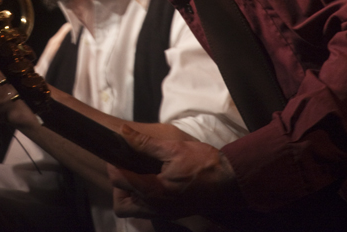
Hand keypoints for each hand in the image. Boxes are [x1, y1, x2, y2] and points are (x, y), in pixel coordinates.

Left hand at [107, 126, 244, 219]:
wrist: (231, 181)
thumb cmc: (205, 164)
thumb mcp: (174, 147)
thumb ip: (145, 143)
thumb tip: (123, 133)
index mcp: (153, 190)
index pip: (119, 180)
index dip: (114, 164)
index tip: (116, 152)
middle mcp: (155, 206)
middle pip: (121, 204)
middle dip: (118, 185)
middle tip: (126, 166)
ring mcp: (164, 212)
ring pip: (134, 210)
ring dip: (129, 194)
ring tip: (137, 174)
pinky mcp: (173, 213)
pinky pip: (148, 210)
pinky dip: (143, 198)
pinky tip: (152, 181)